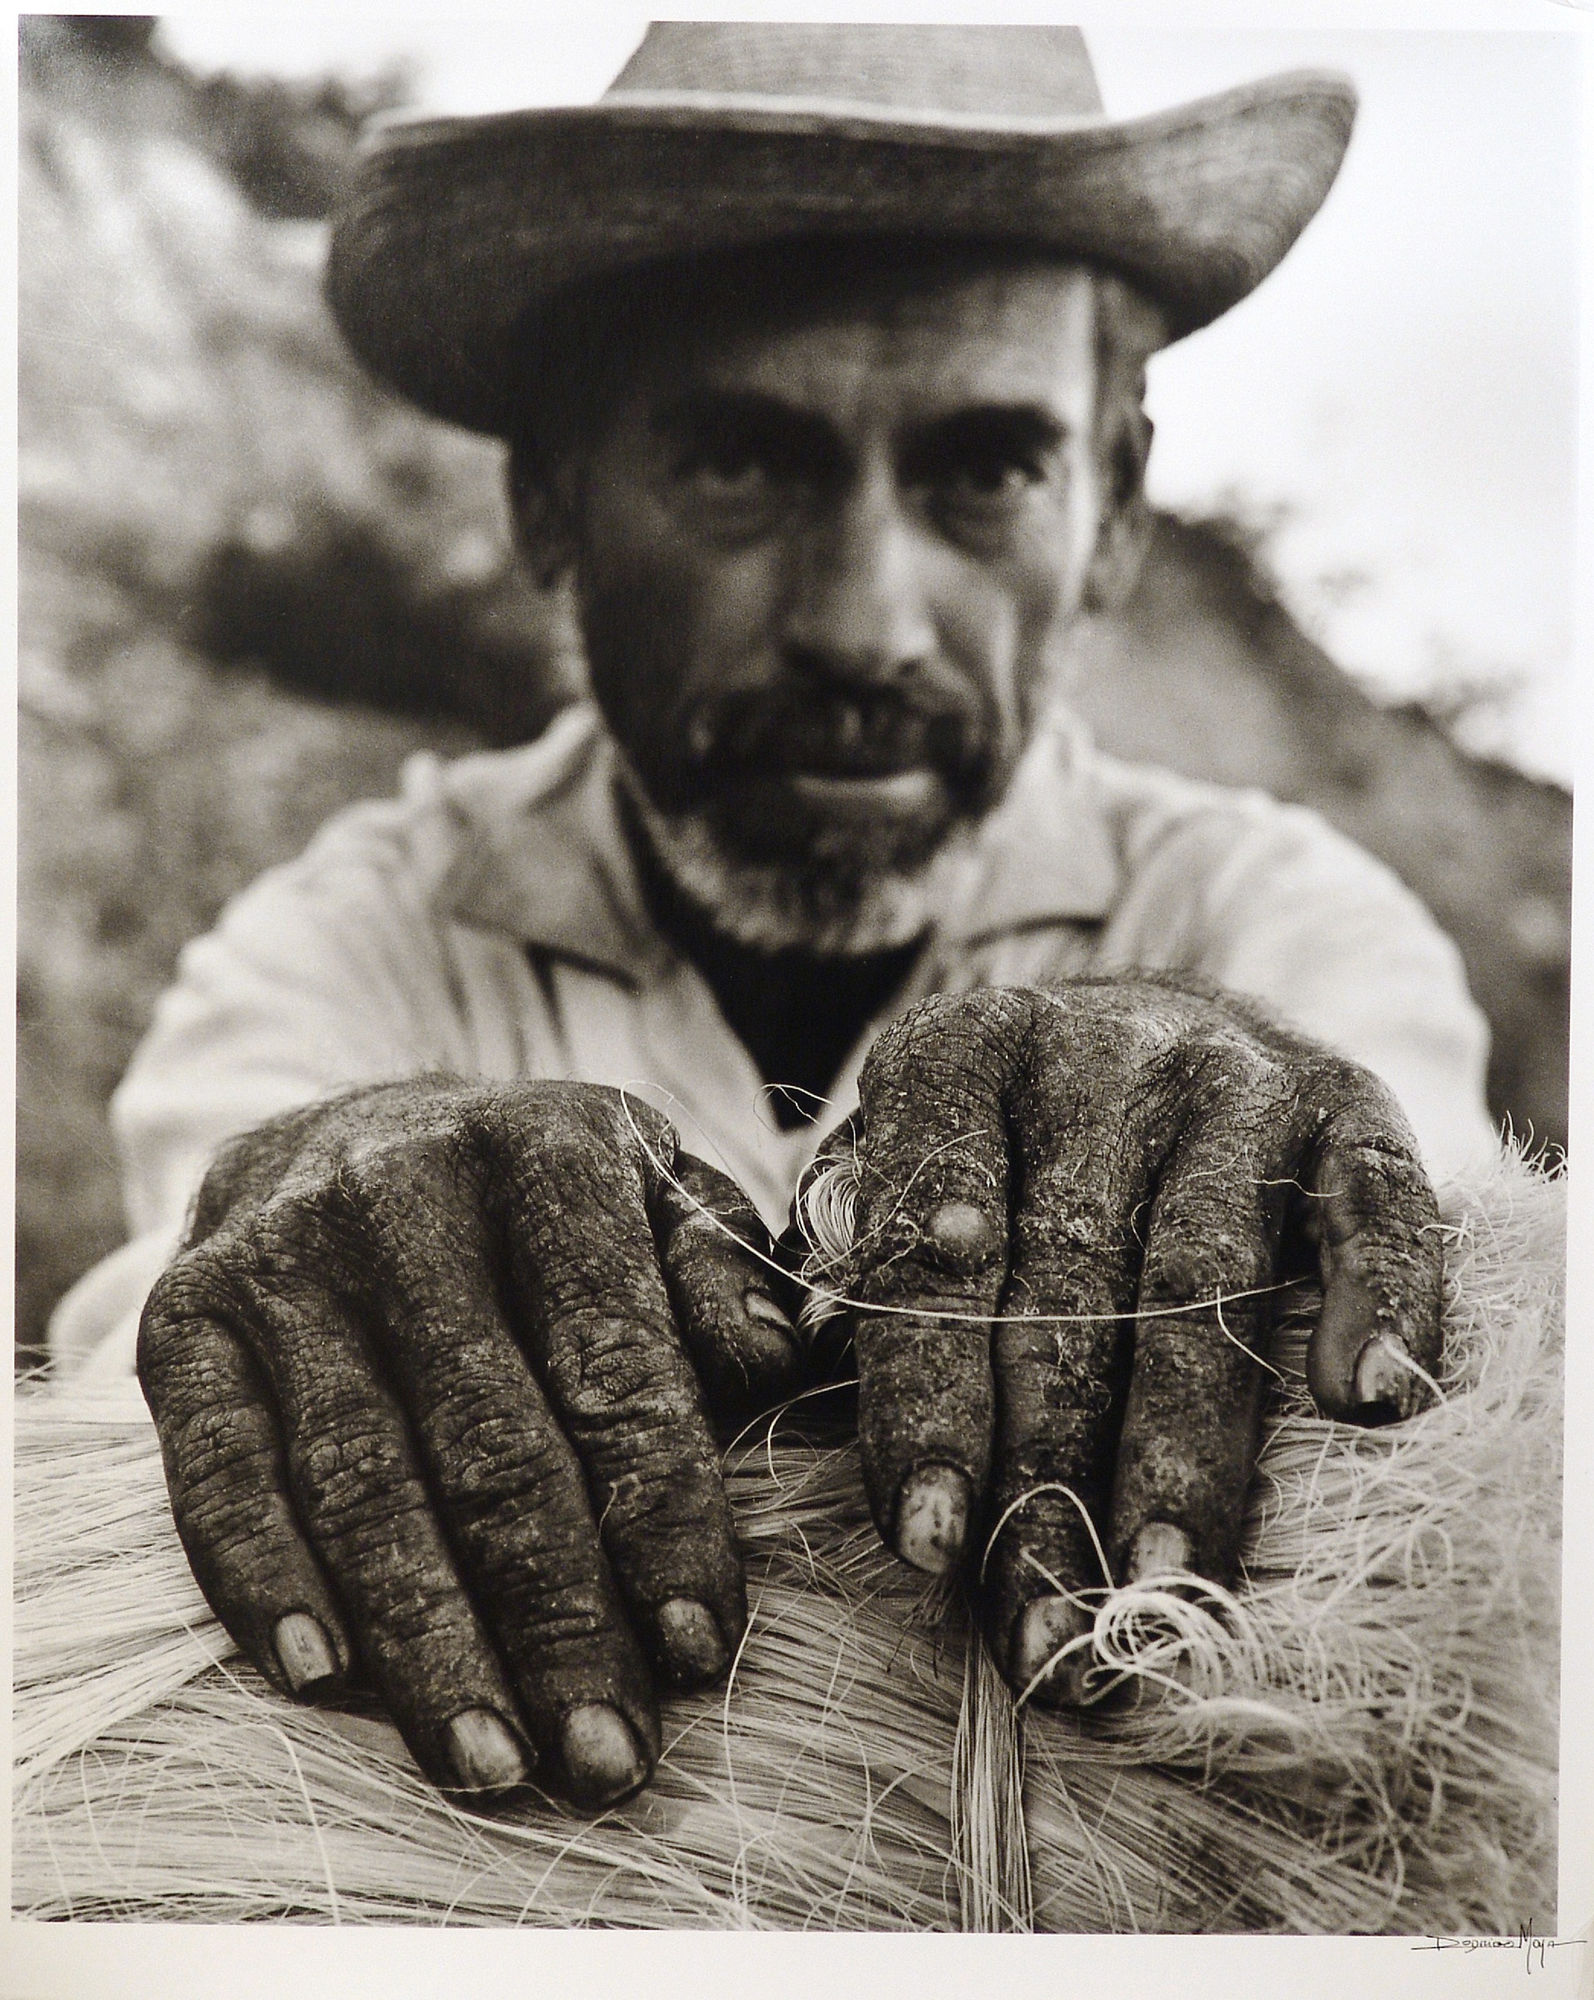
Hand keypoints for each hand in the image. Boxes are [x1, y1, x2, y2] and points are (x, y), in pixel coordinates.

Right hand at [137, 1078, 801, 1805]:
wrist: (348, 1129)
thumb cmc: (540, 1199)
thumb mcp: (653, 1189)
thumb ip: (719, 1271)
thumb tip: (771, 1363)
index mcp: (548, 1150)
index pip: (614, 1362)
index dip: (661, 1515)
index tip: (700, 1650)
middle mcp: (405, 1191)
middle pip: (490, 1442)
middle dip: (556, 1619)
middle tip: (607, 1758)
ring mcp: (283, 1256)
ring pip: (360, 1478)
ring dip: (426, 1640)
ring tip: (491, 1762)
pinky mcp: (183, 1316)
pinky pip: (217, 1470)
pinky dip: (262, 1579)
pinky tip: (321, 1679)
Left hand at [799, 980, 1442, 1700]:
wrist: (1155, 1017)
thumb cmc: (1000, 1143)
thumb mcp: (899, 1160)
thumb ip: (851, 1260)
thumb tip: (802, 1386)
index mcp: (956, 1055)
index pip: (930, 1245)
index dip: (926, 1400)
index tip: (925, 1542)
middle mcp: (1094, 1048)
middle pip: (1068, 1283)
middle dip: (1050, 1472)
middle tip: (1042, 1632)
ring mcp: (1230, 1072)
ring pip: (1204, 1274)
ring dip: (1187, 1446)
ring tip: (1165, 1584)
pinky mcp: (1347, 1100)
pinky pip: (1374, 1204)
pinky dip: (1382, 1297)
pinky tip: (1370, 1404)